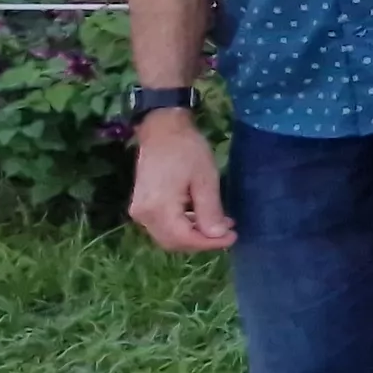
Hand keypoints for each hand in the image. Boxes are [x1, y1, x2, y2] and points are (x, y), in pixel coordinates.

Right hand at [127, 111, 235, 252]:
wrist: (162, 129)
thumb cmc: (186, 149)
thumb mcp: (205, 178)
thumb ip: (210, 210)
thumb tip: (218, 235)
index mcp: (158, 208)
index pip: (185, 239)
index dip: (210, 243)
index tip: (233, 237)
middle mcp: (144, 215)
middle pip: (174, 242)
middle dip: (202, 241)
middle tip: (228, 233)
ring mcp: (140, 211)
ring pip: (168, 236)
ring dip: (194, 235)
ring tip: (221, 224)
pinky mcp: (142, 206)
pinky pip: (163, 225)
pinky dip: (184, 226)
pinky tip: (204, 217)